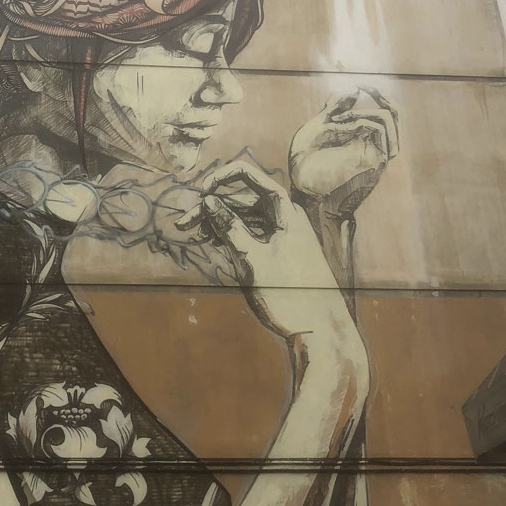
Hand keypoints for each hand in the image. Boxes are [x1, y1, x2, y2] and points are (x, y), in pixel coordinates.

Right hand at [175, 156, 351, 342]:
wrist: (321, 330)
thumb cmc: (289, 293)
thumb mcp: (252, 259)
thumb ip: (229, 227)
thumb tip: (208, 200)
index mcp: (284, 210)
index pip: (249, 175)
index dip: (221, 177)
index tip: (199, 193)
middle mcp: (285, 216)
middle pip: (243, 198)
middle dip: (213, 207)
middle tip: (184, 225)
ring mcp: (283, 233)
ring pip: (245, 217)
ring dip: (220, 223)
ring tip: (196, 236)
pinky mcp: (281, 250)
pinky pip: (252, 233)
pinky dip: (233, 236)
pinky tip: (215, 243)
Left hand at [289, 87, 398, 215]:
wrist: (303, 193)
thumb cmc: (305, 167)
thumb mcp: (316, 129)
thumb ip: (333, 111)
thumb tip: (351, 91)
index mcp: (360, 137)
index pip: (382, 110)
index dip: (375, 93)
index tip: (358, 83)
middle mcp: (372, 144)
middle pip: (393, 114)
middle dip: (379, 95)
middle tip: (363, 86)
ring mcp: (375, 153)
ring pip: (390, 120)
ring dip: (364, 109)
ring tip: (337, 119)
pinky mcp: (374, 161)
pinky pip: (380, 132)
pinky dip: (361, 120)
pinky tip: (340, 125)